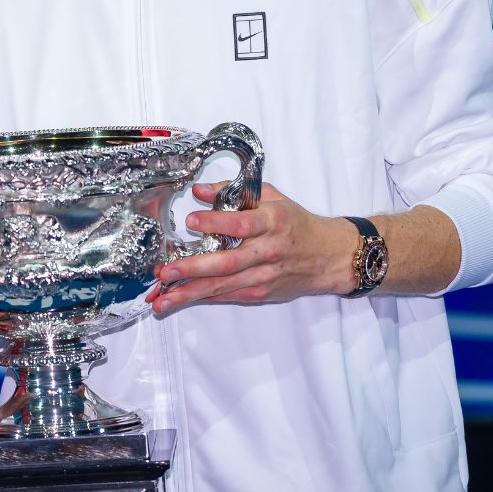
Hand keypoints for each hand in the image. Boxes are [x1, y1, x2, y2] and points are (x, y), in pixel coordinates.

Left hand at [149, 181, 354, 313]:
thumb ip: (234, 191)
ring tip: (163, 298)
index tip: (190, 221)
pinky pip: (228, 295)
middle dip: (193, 269)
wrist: (329, 256)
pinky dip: (204, 298)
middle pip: (227, 262)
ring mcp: (265, 275)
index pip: (241, 224)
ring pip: (224, 286)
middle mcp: (268, 251)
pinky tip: (181, 300)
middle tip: (166, 271)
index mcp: (273, 222)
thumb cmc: (297, 223)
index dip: (215, 223)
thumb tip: (199, 190)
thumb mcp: (272, 197)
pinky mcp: (261, 292)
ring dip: (191, 293)